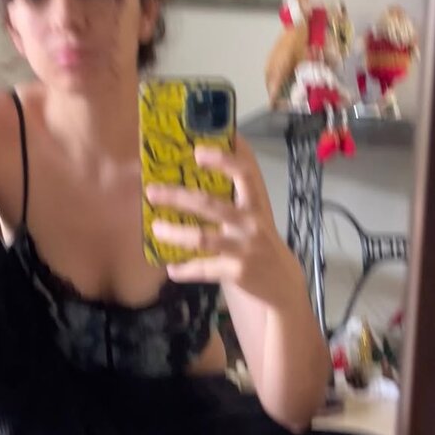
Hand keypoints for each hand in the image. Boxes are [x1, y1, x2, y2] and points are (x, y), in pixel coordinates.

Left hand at [146, 136, 298, 303]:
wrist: (282, 284)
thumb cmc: (260, 242)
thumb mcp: (254, 215)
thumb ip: (234, 196)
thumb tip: (195, 168)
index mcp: (256, 203)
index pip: (246, 172)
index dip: (224, 159)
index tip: (198, 150)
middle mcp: (252, 222)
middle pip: (211, 204)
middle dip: (178, 197)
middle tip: (152, 191)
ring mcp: (245, 248)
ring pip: (203, 238)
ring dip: (176, 233)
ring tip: (156, 228)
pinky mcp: (237, 272)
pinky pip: (204, 268)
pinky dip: (185, 269)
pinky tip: (172, 268)